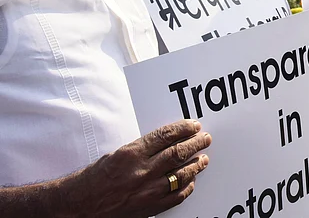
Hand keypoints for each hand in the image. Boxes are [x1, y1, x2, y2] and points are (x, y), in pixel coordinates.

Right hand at [71, 120, 210, 217]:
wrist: (78, 206)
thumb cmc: (92, 179)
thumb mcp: (115, 154)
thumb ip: (141, 149)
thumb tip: (166, 141)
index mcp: (131, 154)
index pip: (166, 136)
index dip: (183, 129)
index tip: (193, 125)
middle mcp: (141, 171)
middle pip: (178, 153)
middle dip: (195, 144)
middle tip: (205, 138)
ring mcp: (147, 191)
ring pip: (181, 175)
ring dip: (196, 165)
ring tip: (203, 159)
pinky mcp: (149, 208)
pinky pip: (176, 197)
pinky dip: (187, 188)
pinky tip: (191, 181)